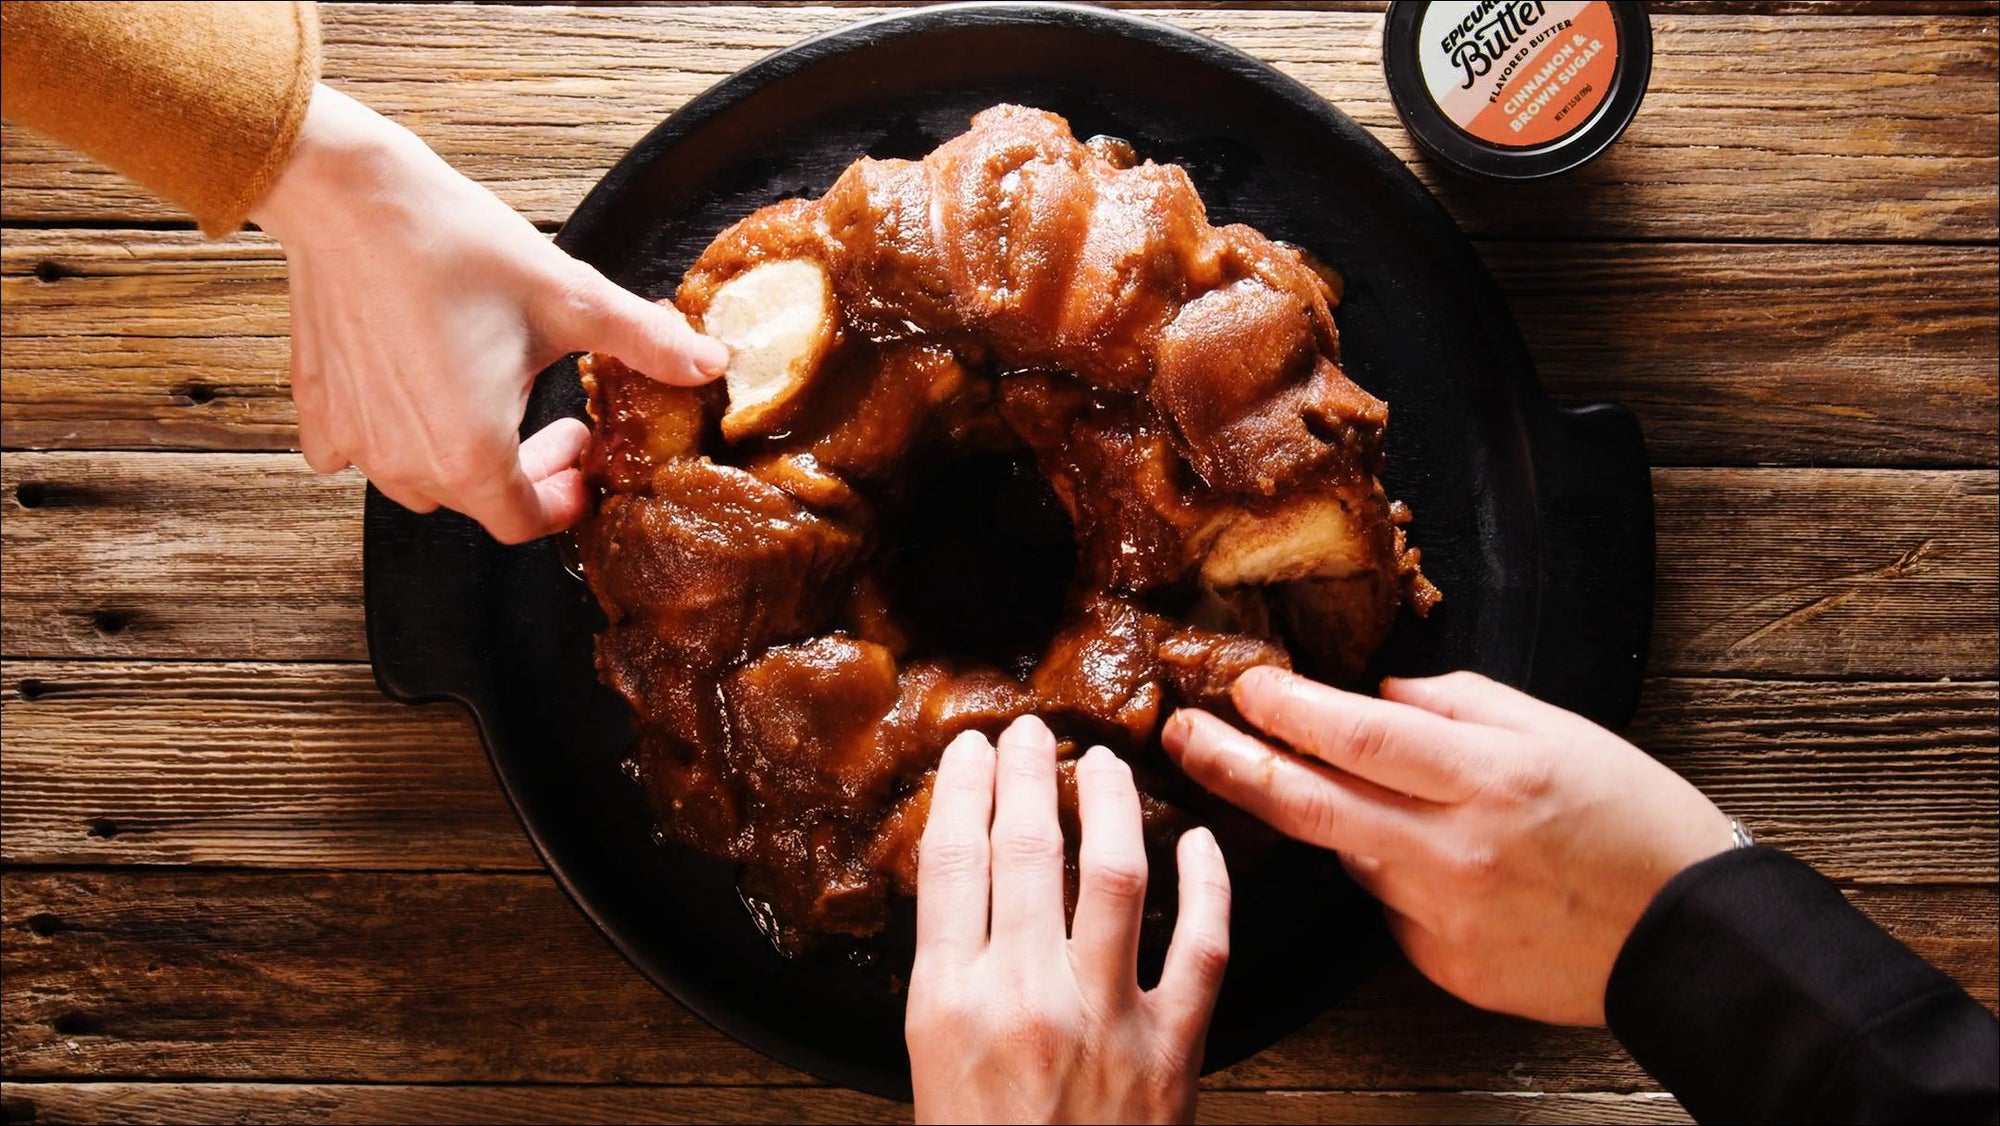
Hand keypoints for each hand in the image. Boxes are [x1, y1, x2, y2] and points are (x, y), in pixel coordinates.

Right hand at [251, 84, 727, 542]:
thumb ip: (646, 343)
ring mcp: (354, 441)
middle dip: (525, 471)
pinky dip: (390, 436)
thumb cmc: (456, 247)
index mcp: (471, 455)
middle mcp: (406, 464)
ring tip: (493, 399)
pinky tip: (413, 395)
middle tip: (557, 423)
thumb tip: (711, 363)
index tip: (582, 452)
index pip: (525, 522)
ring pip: (419, 482)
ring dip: (463, 456)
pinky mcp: (319, 409)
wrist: (351, 197)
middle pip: (477, 503)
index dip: (564, 497)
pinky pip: (355, 453)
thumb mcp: (570, 298)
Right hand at [907, 716, 1231, 1123]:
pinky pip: (1201, 946)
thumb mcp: (930, 1065)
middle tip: (1030, 732)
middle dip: (1027, 775)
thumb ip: (952, 977)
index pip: (953, 861)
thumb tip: (970, 886)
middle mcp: (1026, 998)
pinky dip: (1205, 886)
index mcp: (949, 1003)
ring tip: (1105, 767)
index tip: (972, 751)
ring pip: (1114, 875)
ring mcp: (1107, 1019)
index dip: (964, 789)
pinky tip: (1196, 842)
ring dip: (1110, 806)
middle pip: (1025, 851)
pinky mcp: (1174, 1050)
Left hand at [1162, 669, 1732, 1025]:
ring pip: (1348, 856)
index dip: (1287, 708)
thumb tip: (1375, 698)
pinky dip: (1395, 877)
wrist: (1690, 937)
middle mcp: (1453, 849)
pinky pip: (1389, 906)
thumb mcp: (1556, 731)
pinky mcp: (1442, 965)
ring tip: (1366, 800)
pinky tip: (1451, 871)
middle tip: (1181, 736)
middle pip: (1311, 804)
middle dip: (1231, 765)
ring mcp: (1442, 916)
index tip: (1242, 685)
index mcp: (1486, 778)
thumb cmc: (1633, 818)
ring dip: (1332, 821)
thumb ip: (1455, 706)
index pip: (1356, 736)